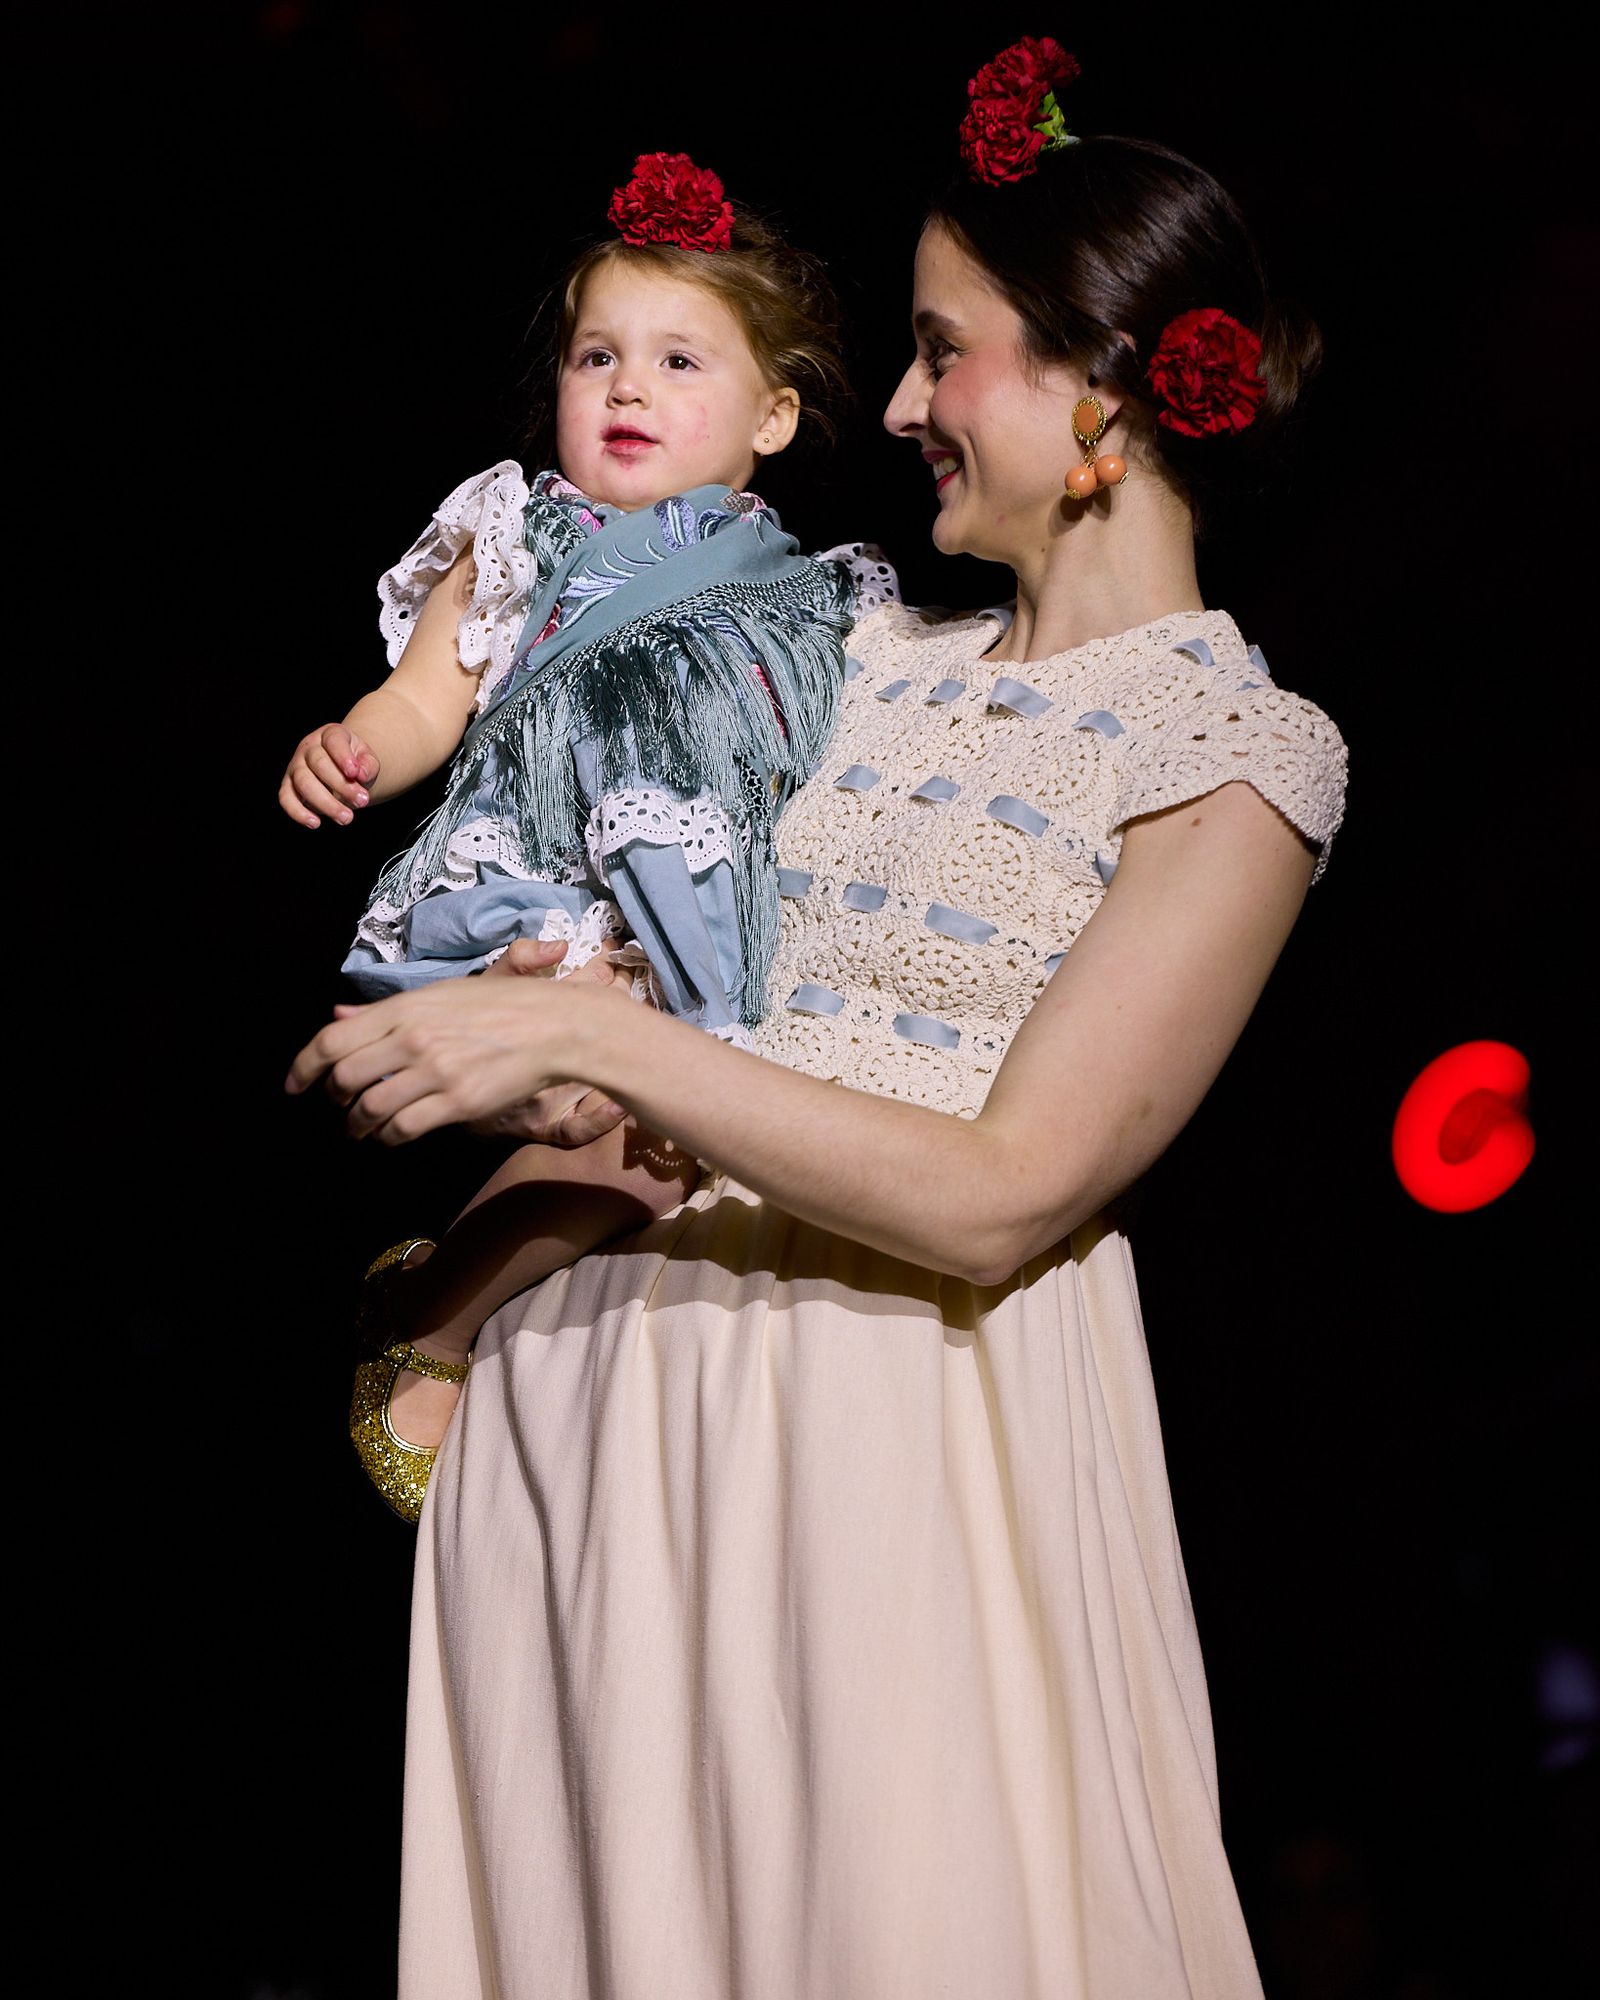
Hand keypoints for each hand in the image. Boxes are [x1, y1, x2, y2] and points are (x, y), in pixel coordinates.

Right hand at [280, 724, 380, 828]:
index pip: (333, 741)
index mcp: (330, 735)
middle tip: (362, 801)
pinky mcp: (288, 786)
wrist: (344, 770)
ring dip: (325, 803)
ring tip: (346, 818)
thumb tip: (360, 774)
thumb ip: (368, 765)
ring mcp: (295, 766)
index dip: (343, 757)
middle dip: (341, 785)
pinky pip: (286, 798)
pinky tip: (315, 823)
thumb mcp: (368, 760)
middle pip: (319, 764)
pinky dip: (298, 812)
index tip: (355, 773)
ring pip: (303, 783)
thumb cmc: (356, 764)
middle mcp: (308, 748)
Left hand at [287, 951, 630, 1144]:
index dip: (303, 1066)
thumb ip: (384, 1011)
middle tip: (339, 1107)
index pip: (332, 1039)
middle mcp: (413, 1039)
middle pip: (344, 1078)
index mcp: (405, 1008)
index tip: (294, 1085)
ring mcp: (435, 1071)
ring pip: (370, 1109)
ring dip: (358, 1126)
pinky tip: (391, 1137)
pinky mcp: (458, 1102)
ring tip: (360, 1130)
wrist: (554, 1026)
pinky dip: (389, 1138)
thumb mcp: (438, 995)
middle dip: (334, 1100)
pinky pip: (404, 1128)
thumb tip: (338, 1015)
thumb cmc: (500, 1006)